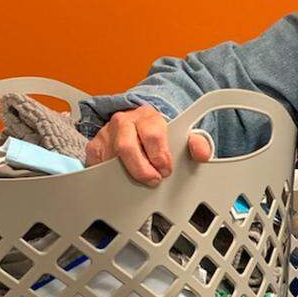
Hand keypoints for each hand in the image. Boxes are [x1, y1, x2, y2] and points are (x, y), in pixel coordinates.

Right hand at [85, 105, 212, 185]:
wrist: (140, 125)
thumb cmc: (160, 134)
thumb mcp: (181, 136)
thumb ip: (196, 144)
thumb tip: (203, 154)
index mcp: (147, 116)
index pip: (152, 135)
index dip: (160, 156)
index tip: (165, 170)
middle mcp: (124, 121)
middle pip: (126, 147)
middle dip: (141, 169)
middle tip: (152, 180)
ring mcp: (106, 133)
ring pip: (110, 158)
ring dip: (125, 173)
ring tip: (139, 179)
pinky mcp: (94, 146)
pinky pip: (97, 164)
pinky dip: (108, 174)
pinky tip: (121, 176)